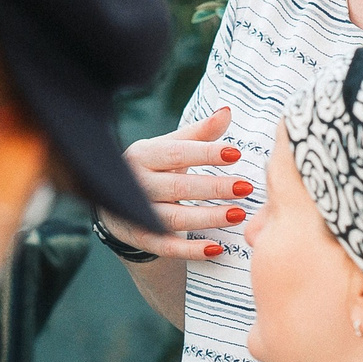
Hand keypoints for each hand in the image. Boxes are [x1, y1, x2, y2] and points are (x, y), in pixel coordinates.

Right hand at [104, 107, 248, 260]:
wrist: (116, 201)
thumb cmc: (154, 168)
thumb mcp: (170, 146)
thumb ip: (199, 133)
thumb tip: (227, 111)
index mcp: (144, 154)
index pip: (177, 152)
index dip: (206, 153)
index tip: (236, 154)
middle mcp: (137, 183)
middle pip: (178, 186)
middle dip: (214, 187)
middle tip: (246, 187)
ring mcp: (136, 213)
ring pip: (174, 217)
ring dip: (208, 217)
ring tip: (238, 215)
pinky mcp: (140, 238)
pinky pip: (166, 246)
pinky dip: (190, 249)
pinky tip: (216, 248)